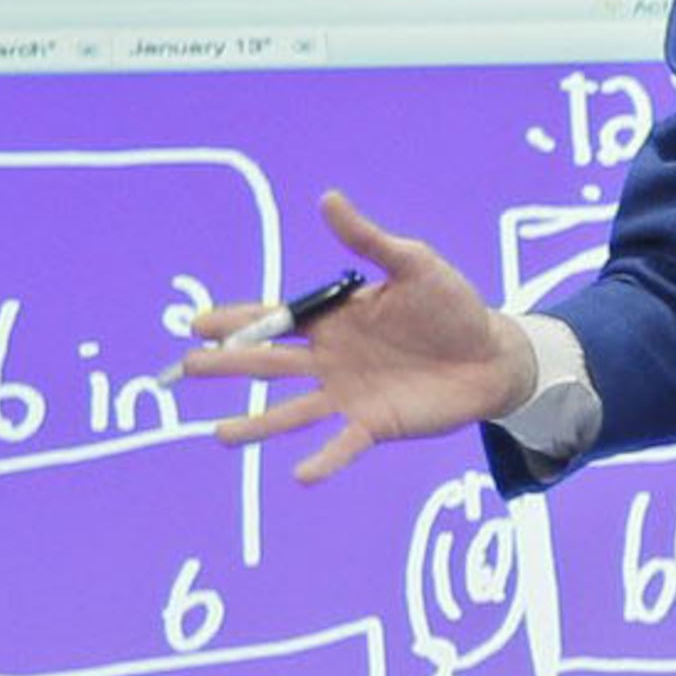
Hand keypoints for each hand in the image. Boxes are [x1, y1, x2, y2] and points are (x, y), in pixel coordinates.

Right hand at [179, 190, 538, 482]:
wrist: (492, 353)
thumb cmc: (451, 304)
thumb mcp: (412, 263)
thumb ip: (367, 240)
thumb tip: (327, 198)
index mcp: (334, 319)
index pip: (274, 320)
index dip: (235, 322)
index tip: (196, 324)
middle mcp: (332, 359)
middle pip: (268, 364)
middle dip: (227, 366)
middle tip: (183, 370)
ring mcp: (350, 395)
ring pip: (291, 411)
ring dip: (256, 424)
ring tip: (219, 436)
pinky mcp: (376, 425)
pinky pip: (343, 446)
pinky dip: (323, 462)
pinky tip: (299, 476)